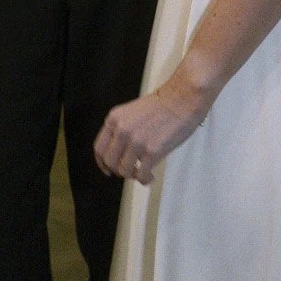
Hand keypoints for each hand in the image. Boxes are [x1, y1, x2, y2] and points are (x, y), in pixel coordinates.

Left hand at [93, 74, 211, 183]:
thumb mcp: (131, 112)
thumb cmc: (161, 105)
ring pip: (125, 171)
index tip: (108, 170)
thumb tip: (120, 152)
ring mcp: (136, 142)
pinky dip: (145, 179)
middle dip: (118, 170)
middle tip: (130, 171)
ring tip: (143, 171)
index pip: (99, 148)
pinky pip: (142, 175)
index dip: (102, 163)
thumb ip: (122, 129)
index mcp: (114, 119)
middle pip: (110, 162)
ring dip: (133, 175)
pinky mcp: (152, 151)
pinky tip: (151, 176)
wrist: (181, 100)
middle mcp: (122, 131)